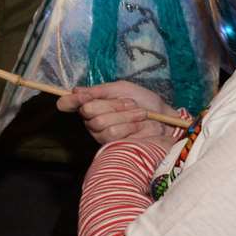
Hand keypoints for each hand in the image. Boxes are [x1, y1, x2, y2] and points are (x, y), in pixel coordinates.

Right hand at [57, 80, 185, 144]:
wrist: (166, 119)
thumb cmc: (145, 102)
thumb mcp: (122, 89)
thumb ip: (98, 91)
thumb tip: (74, 91)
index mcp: (92, 104)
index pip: (69, 103)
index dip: (71, 100)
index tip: (79, 96)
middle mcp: (92, 120)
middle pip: (88, 111)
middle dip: (112, 104)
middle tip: (130, 103)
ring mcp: (101, 134)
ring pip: (100, 122)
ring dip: (125, 115)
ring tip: (140, 114)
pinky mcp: (113, 146)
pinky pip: (113, 132)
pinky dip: (130, 125)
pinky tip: (140, 124)